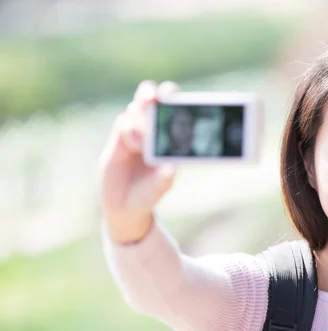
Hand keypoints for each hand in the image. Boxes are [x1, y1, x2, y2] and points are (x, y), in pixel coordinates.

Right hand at [97, 80, 179, 242]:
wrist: (124, 206)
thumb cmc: (149, 194)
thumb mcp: (159, 188)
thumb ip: (164, 178)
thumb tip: (171, 167)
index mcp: (170, 138)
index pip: (174, 109)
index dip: (174, 99)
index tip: (174, 99)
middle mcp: (153, 131)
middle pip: (153, 98)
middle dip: (152, 93)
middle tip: (152, 99)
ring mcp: (135, 133)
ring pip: (136, 108)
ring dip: (140, 119)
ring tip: (139, 145)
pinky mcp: (119, 139)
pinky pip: (122, 121)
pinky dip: (128, 129)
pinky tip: (130, 147)